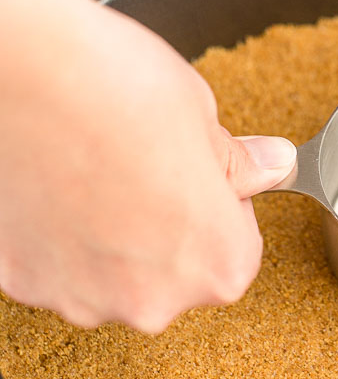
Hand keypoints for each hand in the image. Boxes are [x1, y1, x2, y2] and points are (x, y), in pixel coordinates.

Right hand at [0, 0, 295, 331]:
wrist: (23, 75)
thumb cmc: (116, 91)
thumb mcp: (202, 117)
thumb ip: (236, 164)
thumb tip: (271, 166)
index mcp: (217, 265)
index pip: (237, 253)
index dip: (219, 208)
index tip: (198, 175)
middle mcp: (153, 303)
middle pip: (174, 274)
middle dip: (165, 229)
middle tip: (143, 168)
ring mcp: (83, 300)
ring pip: (113, 276)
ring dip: (111, 237)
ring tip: (94, 173)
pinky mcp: (26, 285)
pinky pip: (59, 269)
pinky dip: (60, 238)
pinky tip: (58, 186)